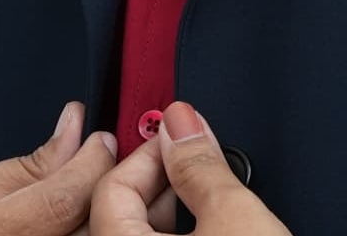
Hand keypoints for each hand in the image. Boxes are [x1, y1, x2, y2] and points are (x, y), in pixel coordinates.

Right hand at [0, 100, 121, 235]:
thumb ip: (24, 167)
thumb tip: (77, 127)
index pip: (61, 200)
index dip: (92, 162)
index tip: (101, 139)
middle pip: (86, 229)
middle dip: (105, 188)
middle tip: (110, 163)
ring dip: (102, 215)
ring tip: (97, 191)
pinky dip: (84, 233)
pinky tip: (80, 218)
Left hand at [89, 100, 288, 235]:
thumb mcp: (235, 218)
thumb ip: (201, 164)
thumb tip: (181, 121)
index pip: (110, 188)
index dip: (151, 151)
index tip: (185, 135)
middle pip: (113, 213)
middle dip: (153, 178)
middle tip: (190, 157)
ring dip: (163, 210)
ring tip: (202, 194)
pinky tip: (202, 228)